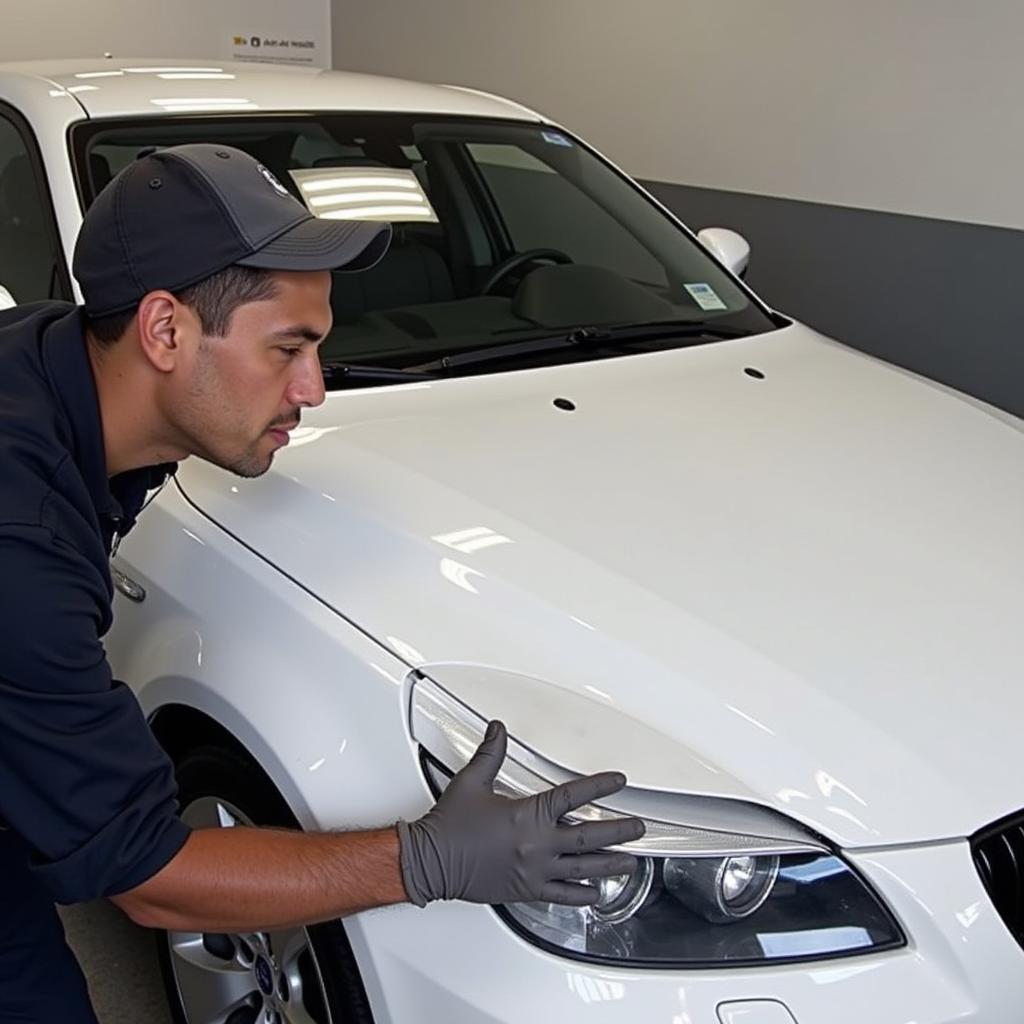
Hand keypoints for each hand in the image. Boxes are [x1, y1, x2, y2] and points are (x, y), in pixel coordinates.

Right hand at [397, 720, 644, 906]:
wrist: (430, 862)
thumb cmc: (450, 826)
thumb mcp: (472, 781)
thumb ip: (491, 753)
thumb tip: (498, 730)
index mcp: (528, 815)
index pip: (573, 796)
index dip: (600, 786)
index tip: (618, 781)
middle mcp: (537, 845)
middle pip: (590, 837)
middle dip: (619, 831)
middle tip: (639, 828)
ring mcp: (534, 872)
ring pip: (583, 869)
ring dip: (611, 865)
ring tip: (630, 863)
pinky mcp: (526, 891)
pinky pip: (562, 896)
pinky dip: (582, 895)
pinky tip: (595, 893)